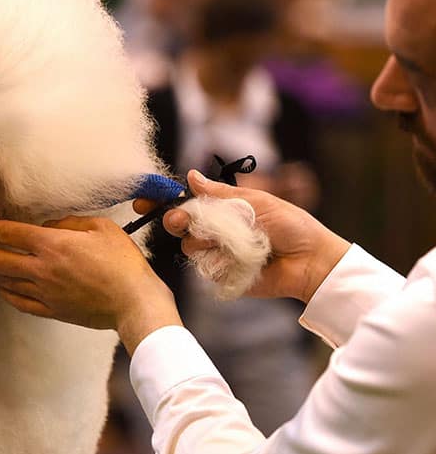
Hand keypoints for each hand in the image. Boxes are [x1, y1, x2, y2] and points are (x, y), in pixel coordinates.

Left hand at [0, 217, 180, 354]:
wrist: (134, 303)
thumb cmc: (122, 263)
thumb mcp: (100, 227)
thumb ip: (68, 223)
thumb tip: (48, 227)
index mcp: (52, 245)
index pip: (7, 233)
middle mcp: (41, 269)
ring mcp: (43, 292)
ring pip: (2, 280)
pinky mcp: (50, 310)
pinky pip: (17, 301)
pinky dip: (3, 292)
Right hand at [163, 170, 349, 302]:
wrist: (311, 261)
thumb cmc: (290, 225)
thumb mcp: (255, 201)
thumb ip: (219, 193)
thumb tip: (189, 175)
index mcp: (220, 210)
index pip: (184, 204)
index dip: (161, 202)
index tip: (143, 201)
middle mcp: (214, 232)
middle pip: (179, 226)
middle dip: (177, 221)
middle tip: (181, 222)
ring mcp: (217, 256)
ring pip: (191, 248)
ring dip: (208, 243)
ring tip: (235, 243)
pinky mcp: (223, 277)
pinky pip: (207, 270)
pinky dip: (222, 264)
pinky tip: (243, 262)